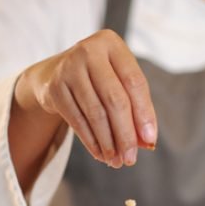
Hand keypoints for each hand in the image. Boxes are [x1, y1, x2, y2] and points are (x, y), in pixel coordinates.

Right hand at [15, 29, 156, 167]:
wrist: (55, 73)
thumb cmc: (98, 79)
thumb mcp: (118, 83)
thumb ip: (135, 108)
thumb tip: (147, 143)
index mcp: (112, 44)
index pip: (135, 83)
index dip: (144, 113)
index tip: (150, 140)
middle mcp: (89, 51)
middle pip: (115, 99)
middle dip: (125, 134)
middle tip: (130, 159)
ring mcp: (69, 68)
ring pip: (96, 113)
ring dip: (108, 142)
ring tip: (116, 161)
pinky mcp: (54, 87)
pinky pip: (77, 121)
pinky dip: (91, 142)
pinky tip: (100, 154)